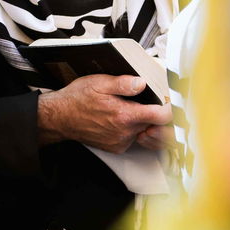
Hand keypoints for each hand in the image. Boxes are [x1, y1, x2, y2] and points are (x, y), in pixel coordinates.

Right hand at [37, 74, 172, 152]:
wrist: (59, 117)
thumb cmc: (77, 100)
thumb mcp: (99, 83)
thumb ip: (123, 83)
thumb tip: (141, 83)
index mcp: (124, 115)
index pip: (160, 116)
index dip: (170, 108)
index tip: (170, 101)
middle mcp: (124, 132)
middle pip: (155, 125)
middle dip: (156, 114)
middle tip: (151, 102)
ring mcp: (120, 141)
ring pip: (144, 132)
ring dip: (143, 121)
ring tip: (132, 109)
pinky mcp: (116, 147)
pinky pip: (133, 138)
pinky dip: (132, 128)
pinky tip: (122, 118)